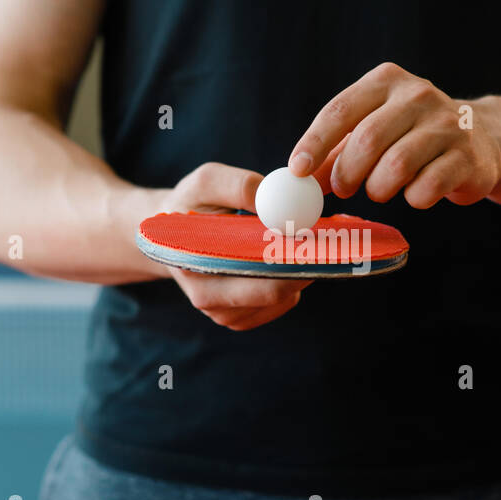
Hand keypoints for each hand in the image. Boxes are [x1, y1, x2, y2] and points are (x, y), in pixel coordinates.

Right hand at [157, 162, 311, 330]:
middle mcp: (211, 303)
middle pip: (278, 294)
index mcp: (198, 272)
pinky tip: (277, 257)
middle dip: (307, 266)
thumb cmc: (189, 204)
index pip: (260, 281)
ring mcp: (227, 315)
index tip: (319, 237)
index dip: (295, 260)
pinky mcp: (243, 317)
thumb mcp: (205, 182)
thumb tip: (276, 196)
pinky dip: (291, 279)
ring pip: (285, 298)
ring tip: (291, 241)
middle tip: (327, 239)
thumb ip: (238, 186)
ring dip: (298, 270)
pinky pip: (284, 301)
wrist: (173, 235)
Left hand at [288, 62, 500, 207]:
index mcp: (386, 81)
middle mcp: (418, 95)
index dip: (315, 142)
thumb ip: (335, 153)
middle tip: (342, 190)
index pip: (341, 110)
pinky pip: (426, 188)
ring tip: (380, 189)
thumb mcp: (371, 132)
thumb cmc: (411, 136)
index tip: (298, 171)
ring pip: (396, 166)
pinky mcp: (468, 157)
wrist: (481, 139)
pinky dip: (412, 198)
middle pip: (368, 139)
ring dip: (379, 189)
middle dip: (347, 172)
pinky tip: (416, 192)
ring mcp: (447, 124)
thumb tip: (299, 180)